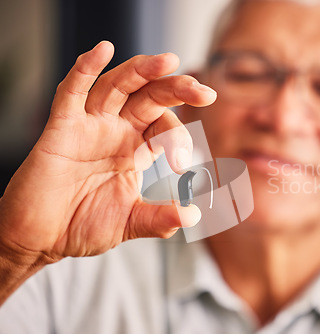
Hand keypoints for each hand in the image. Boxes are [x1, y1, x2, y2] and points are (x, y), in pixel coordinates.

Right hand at [0, 41, 215, 268]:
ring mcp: (89, 127)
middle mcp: (115, 131)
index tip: (181, 164)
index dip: (178, 136)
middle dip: (177, 89)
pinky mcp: (60, 129)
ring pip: (116, 86)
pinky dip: (84, 70)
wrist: (41, 239)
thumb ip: (160, 218)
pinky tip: (102, 51)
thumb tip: (194, 215)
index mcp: (134, 148)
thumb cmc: (82, 225)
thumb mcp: (129, 222)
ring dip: (142, 71)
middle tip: (203, 91)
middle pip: (149, 96)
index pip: (164, 125)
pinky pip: (71, 93)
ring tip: (168, 61)